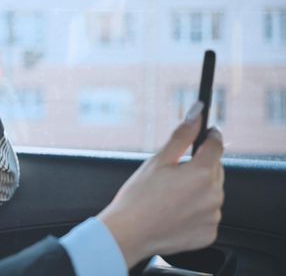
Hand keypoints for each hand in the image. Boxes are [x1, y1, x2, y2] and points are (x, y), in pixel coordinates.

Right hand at [98, 102, 224, 268]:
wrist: (128, 233)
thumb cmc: (138, 196)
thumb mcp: (158, 160)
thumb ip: (182, 135)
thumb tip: (197, 111)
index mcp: (202, 173)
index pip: (216, 145)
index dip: (210, 136)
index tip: (206, 133)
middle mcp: (214, 195)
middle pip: (215, 169)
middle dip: (199, 166)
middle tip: (173, 173)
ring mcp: (213, 216)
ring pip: (212, 193)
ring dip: (198, 189)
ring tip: (170, 195)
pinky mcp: (209, 233)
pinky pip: (208, 214)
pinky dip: (196, 211)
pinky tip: (175, 211)